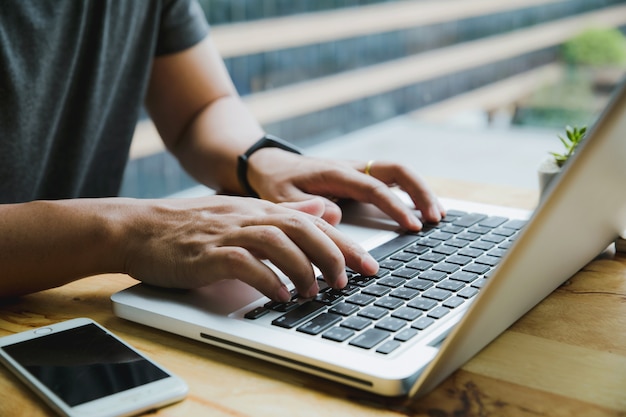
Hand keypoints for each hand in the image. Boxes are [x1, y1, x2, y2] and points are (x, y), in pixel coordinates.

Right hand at [121, 196, 377, 301]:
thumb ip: (285, 213)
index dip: (345, 243)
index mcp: (259, 209)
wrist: (139, 227)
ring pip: (277, 242)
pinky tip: (280, 294)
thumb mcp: (242, 214)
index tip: (370, 265)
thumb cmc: (191, 226)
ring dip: (302, 267)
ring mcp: (228, 233)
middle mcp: (249, 216)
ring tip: (314, 291)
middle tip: (346, 281)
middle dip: (332, 254)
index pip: (313, 222)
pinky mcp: (208, 252)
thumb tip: (326, 213)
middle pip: (302, 228)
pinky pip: (244, 263)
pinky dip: (266, 279)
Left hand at [247, 149, 445, 229]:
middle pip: (396, 170)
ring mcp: (357, 169)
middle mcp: (351, 167)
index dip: (395, 206)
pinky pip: (390, 179)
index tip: (412, 225)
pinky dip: (409, 191)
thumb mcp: (281, 197)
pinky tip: (420, 208)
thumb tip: (336, 214)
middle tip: (435, 217)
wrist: (270, 165)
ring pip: (397, 172)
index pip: (373, 187)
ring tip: (437, 215)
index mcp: (335, 173)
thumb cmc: (276, 182)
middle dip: (419, 192)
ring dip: (419, 190)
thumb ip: (304, 208)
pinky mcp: (358, 175)